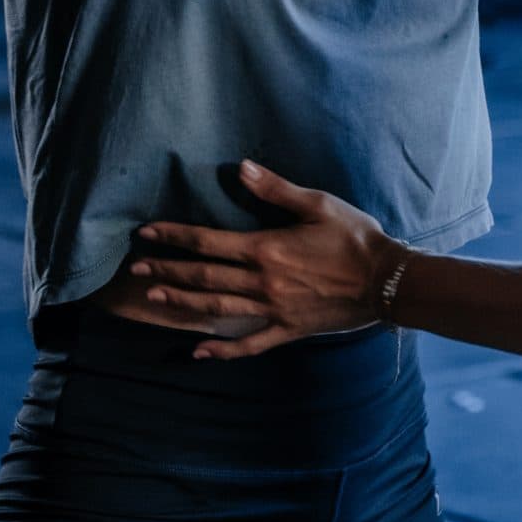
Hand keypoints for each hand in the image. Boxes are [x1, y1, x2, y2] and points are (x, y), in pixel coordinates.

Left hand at [130, 163, 397, 359]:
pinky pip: (249, 344)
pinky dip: (222, 351)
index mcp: (267, 248)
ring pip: (217, 308)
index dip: (175, 237)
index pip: (209, 242)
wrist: (386, 281)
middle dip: (167, 271)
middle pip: (204, 277)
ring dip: (183, 303)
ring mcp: (273, 310)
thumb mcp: (317, 204)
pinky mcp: (287, 330)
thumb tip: (241, 168)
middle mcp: (263, 282)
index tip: (147, 234)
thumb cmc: (353, 237)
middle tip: (135, 269)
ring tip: (154, 298)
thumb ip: (275, 189)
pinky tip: (199, 354)